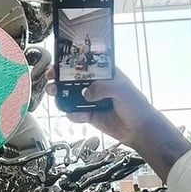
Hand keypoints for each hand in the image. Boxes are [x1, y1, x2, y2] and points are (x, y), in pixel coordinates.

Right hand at [45, 67, 190, 178]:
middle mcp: (95, 85)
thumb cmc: (136, 105)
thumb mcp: (122, 89)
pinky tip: (76, 114)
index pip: (85, 63)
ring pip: (70, 95)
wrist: (139, 129)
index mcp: (104, 73)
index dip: (70, 61)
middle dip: (59, 77)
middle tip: (51, 78)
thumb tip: (86, 93)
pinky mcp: (88, 114)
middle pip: (72, 79)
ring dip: (60, 95)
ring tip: (54, 94)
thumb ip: (103, 87)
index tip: (59, 63)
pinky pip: (74, 113)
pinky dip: (72, 114)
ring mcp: (91, 100)